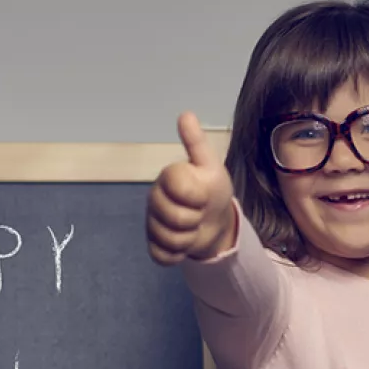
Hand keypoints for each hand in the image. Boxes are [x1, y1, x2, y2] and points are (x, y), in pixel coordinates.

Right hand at [147, 111, 235, 265]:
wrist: (217, 221)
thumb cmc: (212, 190)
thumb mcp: (211, 166)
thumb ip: (197, 143)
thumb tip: (185, 113)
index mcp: (167, 178)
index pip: (177, 186)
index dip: (195, 194)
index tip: (203, 194)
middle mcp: (154, 199)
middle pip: (174, 217)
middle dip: (195, 219)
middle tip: (199, 212)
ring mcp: (152, 223)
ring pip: (170, 239)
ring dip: (189, 238)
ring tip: (193, 227)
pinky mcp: (153, 245)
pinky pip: (162, 255)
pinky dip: (178, 254)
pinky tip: (184, 244)